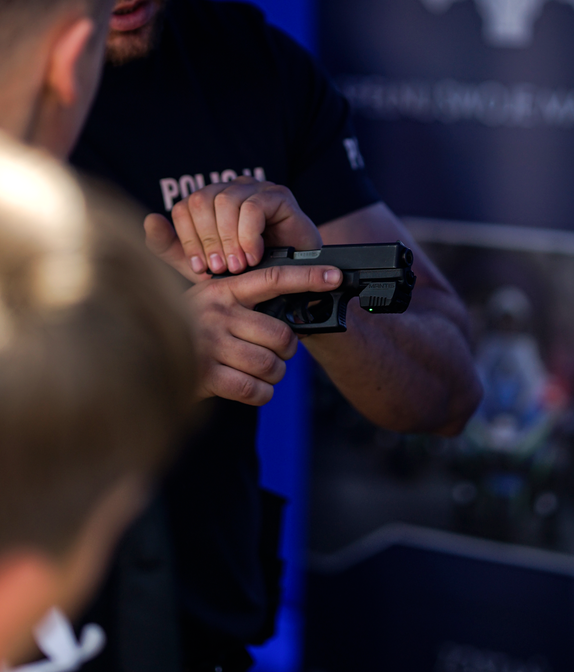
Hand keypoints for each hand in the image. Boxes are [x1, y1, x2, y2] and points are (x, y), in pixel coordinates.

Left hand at [144, 176, 320, 280]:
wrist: (292, 281)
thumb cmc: (247, 272)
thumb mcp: (203, 266)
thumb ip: (172, 248)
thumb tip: (149, 220)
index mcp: (208, 202)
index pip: (184, 207)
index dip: (188, 239)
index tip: (200, 269)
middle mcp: (229, 190)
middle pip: (201, 200)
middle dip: (207, 240)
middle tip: (219, 269)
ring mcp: (254, 189)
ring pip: (225, 201)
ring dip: (229, 239)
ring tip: (238, 265)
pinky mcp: (279, 195)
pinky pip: (253, 206)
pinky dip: (249, 235)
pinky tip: (255, 255)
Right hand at [187, 261, 341, 403]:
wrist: (142, 355)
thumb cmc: (185, 331)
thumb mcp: (206, 302)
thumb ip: (240, 301)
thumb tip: (288, 309)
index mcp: (222, 290)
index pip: (272, 278)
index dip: (307, 278)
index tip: (334, 277)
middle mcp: (217, 313)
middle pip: (281, 334)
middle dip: (285, 351)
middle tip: (274, 354)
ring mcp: (210, 344)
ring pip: (271, 365)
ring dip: (273, 375)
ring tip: (258, 372)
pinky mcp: (206, 376)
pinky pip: (254, 390)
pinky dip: (261, 394)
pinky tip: (251, 388)